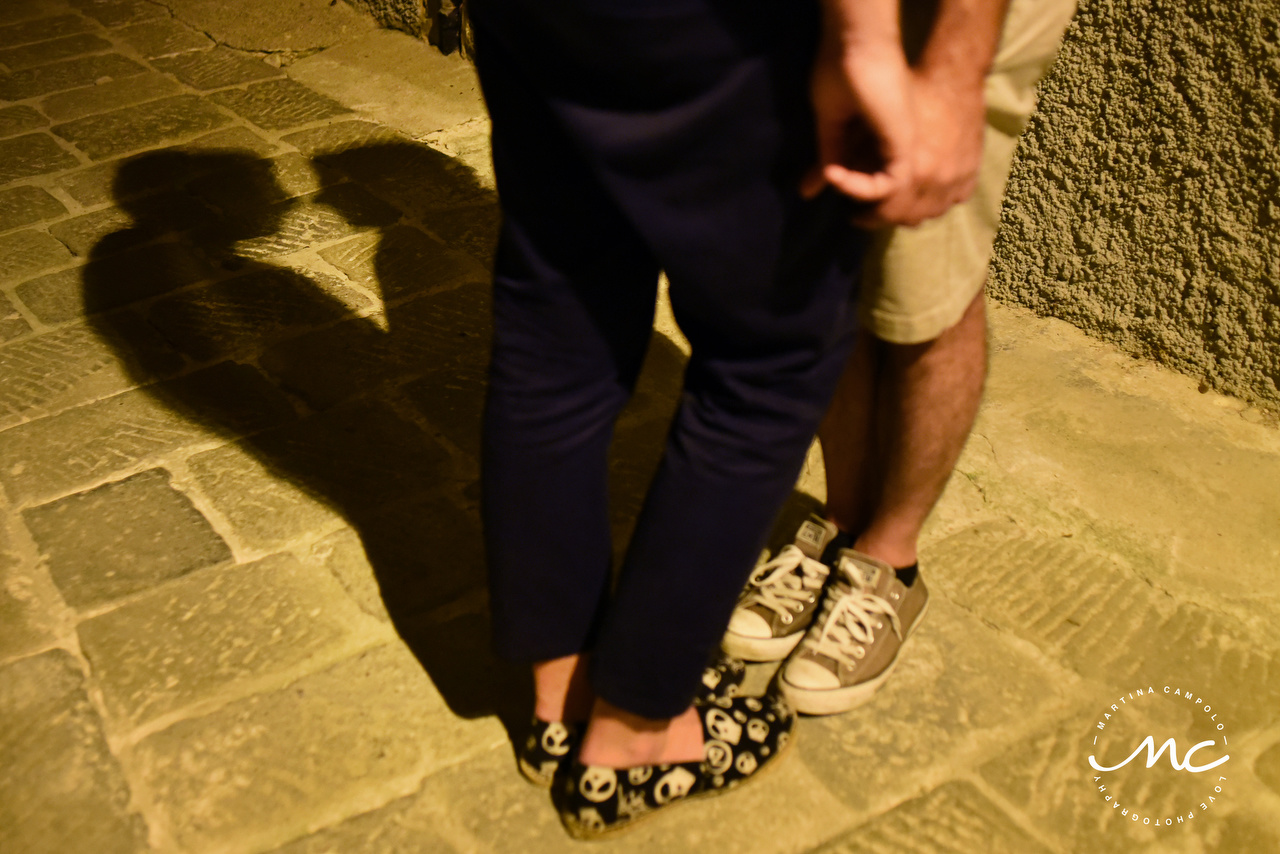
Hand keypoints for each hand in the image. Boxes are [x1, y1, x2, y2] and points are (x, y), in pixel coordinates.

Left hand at [803, 48, 987, 228]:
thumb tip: (803, 193)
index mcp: (909, 173)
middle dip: (884, 216)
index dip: (866, 215)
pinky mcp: (972, 171)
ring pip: (931, 212)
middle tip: (870, 212)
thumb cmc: (900, 93)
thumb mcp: (862, 128)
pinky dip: (939, 199)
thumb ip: (831, 160)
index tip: (853, 212)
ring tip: (895, 201)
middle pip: (906, 217)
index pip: (884, 212)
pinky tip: (924, 192)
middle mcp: (936, 180)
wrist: (952, 73)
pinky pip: (956, 198)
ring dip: (911, 210)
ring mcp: (957, 177)